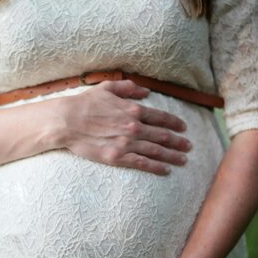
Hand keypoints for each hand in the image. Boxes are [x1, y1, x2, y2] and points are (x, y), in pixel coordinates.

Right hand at [55, 80, 192, 175]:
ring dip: (173, 156)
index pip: (160, 118)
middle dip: (179, 142)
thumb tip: (146, 91)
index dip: (174, 123)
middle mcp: (134, 127)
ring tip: (184, 160)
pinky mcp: (118, 157)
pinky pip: (142, 163)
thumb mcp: (107, 88)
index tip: (184, 128)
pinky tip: (166, 170)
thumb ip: (128, 88)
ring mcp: (127, 143)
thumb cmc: (84, 103)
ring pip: (156, 151)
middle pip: (163, 136)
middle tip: (189, 146)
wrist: (67, 121)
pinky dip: (156, 167)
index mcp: (133, 110)